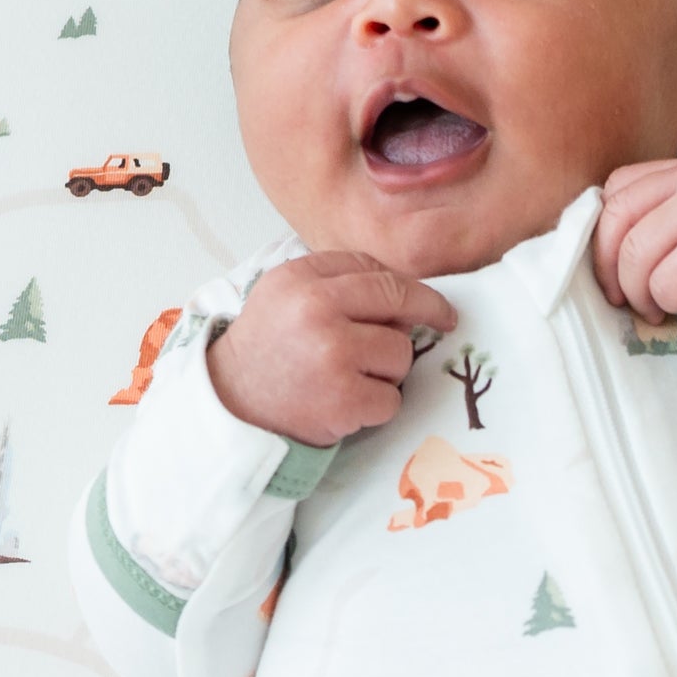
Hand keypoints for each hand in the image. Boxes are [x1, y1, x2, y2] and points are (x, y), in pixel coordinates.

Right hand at [205, 250, 457, 446]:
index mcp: (300, 279)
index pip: (373, 270)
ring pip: (400, 353)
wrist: (231, 407)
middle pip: (398, 302)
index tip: (432, 300)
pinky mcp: (344, 398)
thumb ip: (336, 282)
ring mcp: (332, 354)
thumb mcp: (285, 296)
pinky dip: (377, 406)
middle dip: (427, 313)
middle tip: (444, 321)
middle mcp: (315, 309)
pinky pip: (392, 398)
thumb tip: (402, 292)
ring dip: (388, 370)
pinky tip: (348, 405)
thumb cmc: (266, 352)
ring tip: (351, 377)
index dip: (410, 286)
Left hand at [591, 158, 676, 326]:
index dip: (601, 234)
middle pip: (618, 223)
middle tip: (622, 298)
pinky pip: (663, 287)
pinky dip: (670, 305)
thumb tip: (590, 241)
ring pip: (636, 258)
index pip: (617, 190)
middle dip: (610, 269)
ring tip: (659, 306)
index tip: (610, 266)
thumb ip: (652, 212)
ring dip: (641, 295)